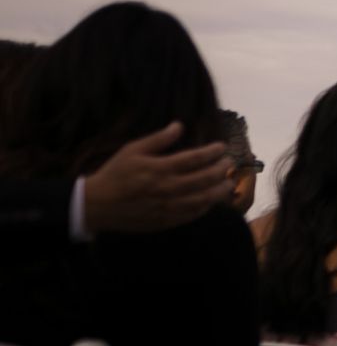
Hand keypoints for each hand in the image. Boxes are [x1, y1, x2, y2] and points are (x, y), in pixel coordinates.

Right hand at [81, 124, 232, 234]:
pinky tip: (211, 199)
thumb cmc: (115, 174)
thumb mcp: (132, 150)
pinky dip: (207, 206)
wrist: (98, 205)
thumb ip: (158, 139)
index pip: (195, 158)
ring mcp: (170, 206)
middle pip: (205, 178)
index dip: (212, 152)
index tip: (222, 147)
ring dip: (220, 190)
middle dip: (222, 169)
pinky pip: (194, 214)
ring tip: (228, 182)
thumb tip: (179, 125)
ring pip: (205, 199)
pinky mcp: (168, 220)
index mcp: (160, 168)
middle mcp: (168, 188)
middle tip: (229, 163)